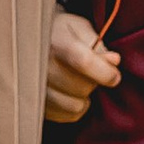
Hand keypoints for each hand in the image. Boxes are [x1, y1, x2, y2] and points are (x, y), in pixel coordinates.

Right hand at [45, 6, 120, 123]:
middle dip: (94, 81)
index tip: (115, 76)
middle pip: (82, 87)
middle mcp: (41, 67)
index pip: (84, 62)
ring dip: (84, 96)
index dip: (104, 72)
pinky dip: (76, 107)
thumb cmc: (60, 32)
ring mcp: (36, 88)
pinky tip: (71, 93)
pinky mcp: (37, 104)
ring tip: (80, 82)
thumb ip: (97, 44)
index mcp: (55, 42)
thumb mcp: (79, 27)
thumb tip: (114, 61)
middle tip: (91, 72)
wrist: (29, 39)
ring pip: (75, 105)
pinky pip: (68, 115)